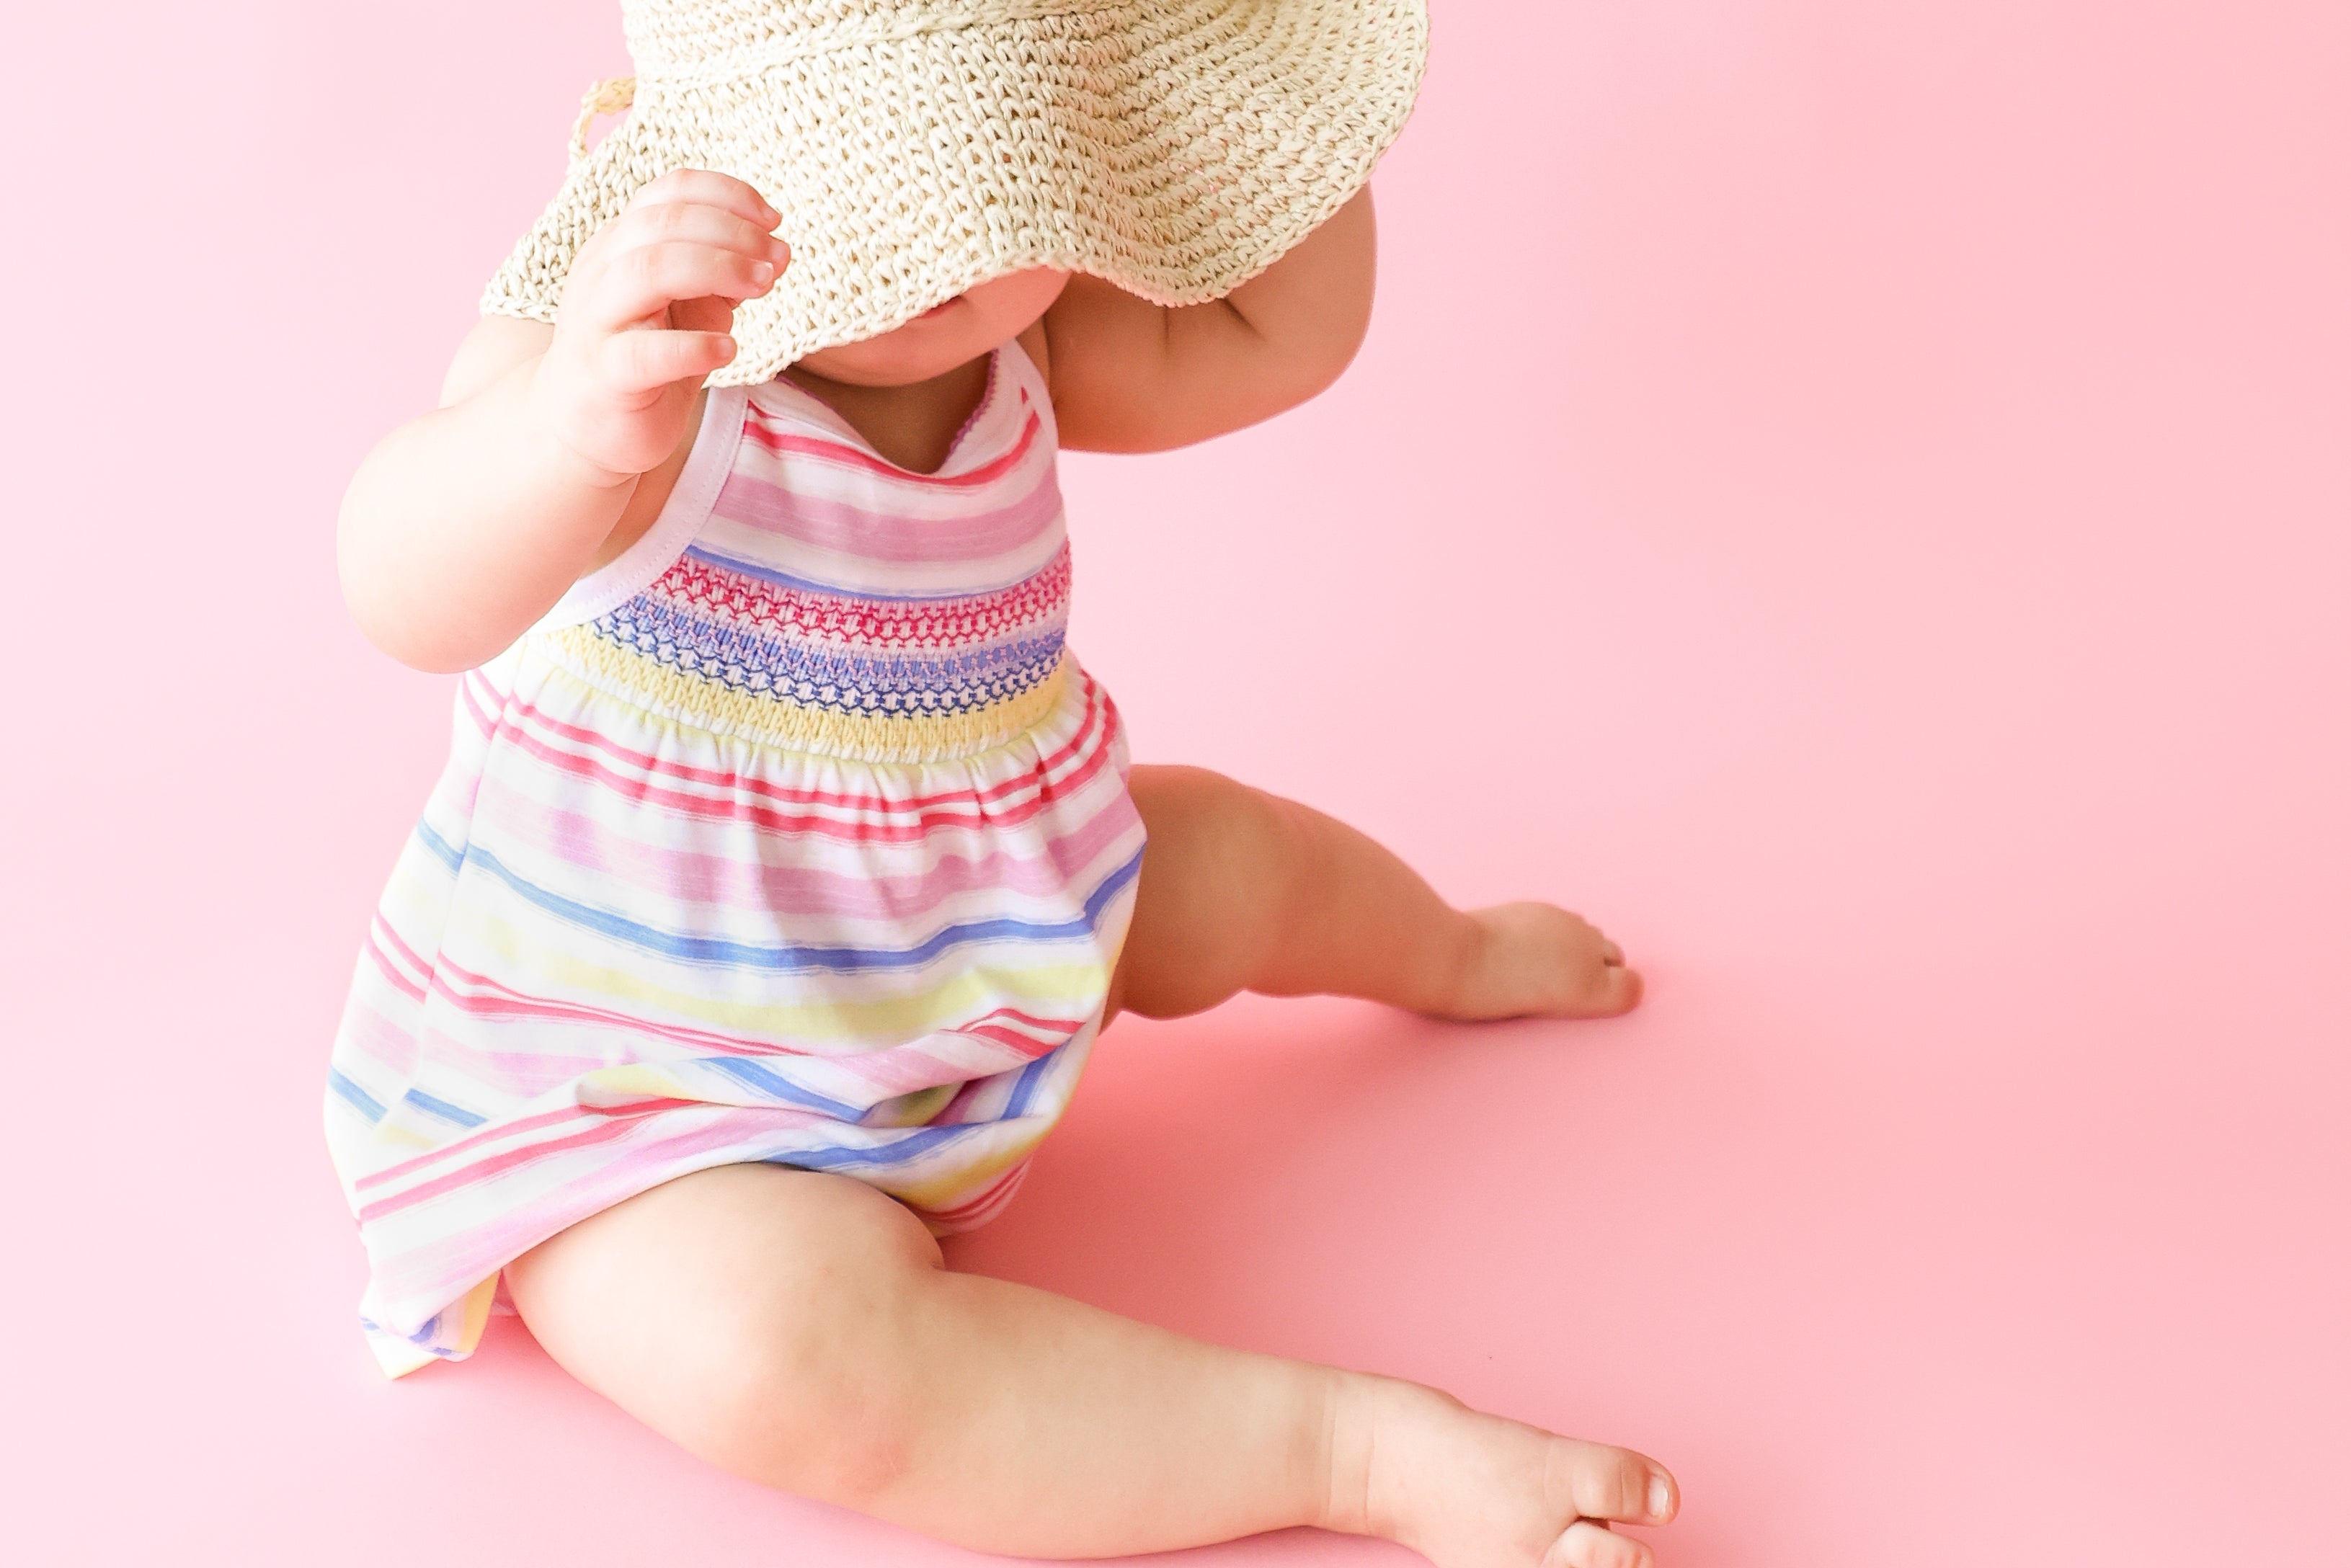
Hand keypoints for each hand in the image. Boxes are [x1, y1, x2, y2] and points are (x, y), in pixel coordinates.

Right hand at [531, 168, 788, 482]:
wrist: (583, 426)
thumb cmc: (642, 357)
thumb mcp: (688, 307)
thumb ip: (722, 278)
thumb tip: (777, 252)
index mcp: (619, 243)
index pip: (669, 191)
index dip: (727, 195)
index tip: (774, 220)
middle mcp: (601, 271)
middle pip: (663, 223)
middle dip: (732, 232)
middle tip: (776, 258)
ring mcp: (597, 321)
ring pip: (648, 271)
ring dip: (717, 269)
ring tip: (762, 286)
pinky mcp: (605, 375)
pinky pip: (646, 352)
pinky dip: (695, 345)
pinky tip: (729, 348)